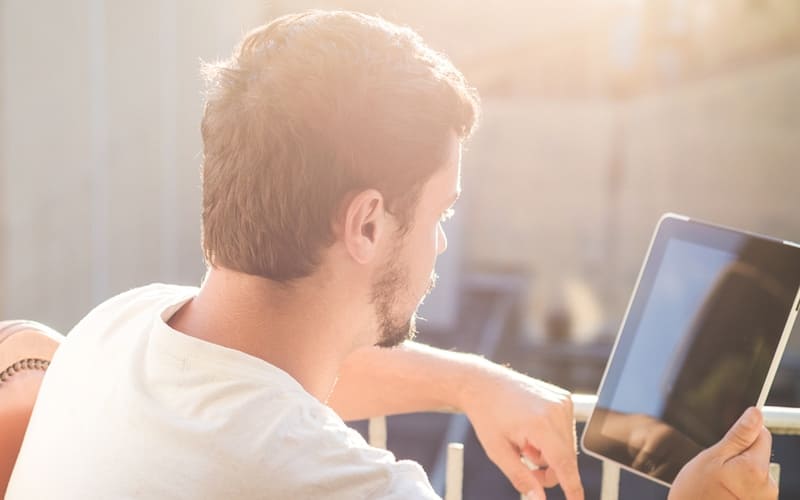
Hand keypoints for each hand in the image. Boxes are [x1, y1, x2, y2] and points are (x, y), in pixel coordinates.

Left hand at [458, 365, 583, 499]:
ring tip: (525, 441)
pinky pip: (566, 432)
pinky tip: (532, 429)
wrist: (484, 384)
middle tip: (526, 465)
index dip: (572, 487)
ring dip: (549, 453)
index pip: (564, 463)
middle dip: (549, 470)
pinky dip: (552, 439)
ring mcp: (563, 402)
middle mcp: (557, 410)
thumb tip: (539, 499)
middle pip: (567, 458)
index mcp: (540, 423)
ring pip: (567, 447)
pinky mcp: (565, 399)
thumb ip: (521, 478)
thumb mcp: (497, 451)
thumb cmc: (487, 415)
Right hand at [669, 407, 777, 499]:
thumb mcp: (712, 458)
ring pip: (755, 472)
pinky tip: (723, 493)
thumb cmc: (695, 494)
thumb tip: (755, 414)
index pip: (762, 434)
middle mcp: (768, 487)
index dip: (743, 434)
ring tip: (718, 483)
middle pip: (759, 455)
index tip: (728, 444)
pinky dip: (739, 488)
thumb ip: (738, 436)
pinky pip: (752, 488)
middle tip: (718, 468)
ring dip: (738, 473)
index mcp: (756, 468)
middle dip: (740, 456)